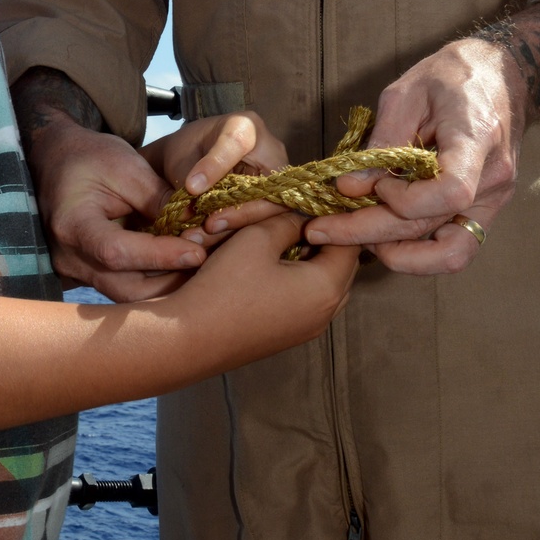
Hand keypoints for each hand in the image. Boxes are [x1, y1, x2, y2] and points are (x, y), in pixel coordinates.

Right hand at [27, 116, 211, 300]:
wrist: (57, 161)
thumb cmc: (90, 157)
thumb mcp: (126, 166)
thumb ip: (158, 199)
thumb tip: (193, 226)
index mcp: (73, 225)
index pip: (117, 252)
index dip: (159, 256)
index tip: (197, 252)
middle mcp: (69, 258)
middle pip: (124, 288)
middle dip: (169, 281)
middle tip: (206, 264)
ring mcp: (76, 271)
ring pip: (127, 295)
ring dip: (165, 286)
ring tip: (197, 267)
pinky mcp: (89, 274)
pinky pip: (123, 288)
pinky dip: (153, 281)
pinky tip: (178, 267)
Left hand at [142, 110, 289, 243]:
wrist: (195, 159)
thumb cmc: (188, 151)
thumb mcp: (180, 158)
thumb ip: (186, 179)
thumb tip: (190, 212)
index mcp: (244, 126)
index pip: (235, 144)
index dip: (215, 166)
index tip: (192, 187)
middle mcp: (270, 149)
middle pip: (266, 184)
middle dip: (238, 211)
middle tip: (208, 225)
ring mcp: (277, 177)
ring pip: (269, 208)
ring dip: (237, 227)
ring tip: (205, 235)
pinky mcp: (275, 200)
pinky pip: (265, 220)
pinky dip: (239, 232)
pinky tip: (214, 239)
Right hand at [175, 215, 359, 361]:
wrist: (190, 338)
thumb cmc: (225, 285)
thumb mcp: (258, 238)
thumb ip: (290, 221)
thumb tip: (305, 217)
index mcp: (327, 288)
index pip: (349, 243)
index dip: (334, 218)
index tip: (315, 201)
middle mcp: (326, 313)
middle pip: (340, 265)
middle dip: (323, 238)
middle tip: (298, 217)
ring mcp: (307, 329)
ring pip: (323, 283)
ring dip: (310, 259)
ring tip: (283, 238)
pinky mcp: (288, 337)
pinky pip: (306, 301)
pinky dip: (298, 279)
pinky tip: (272, 265)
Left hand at [305, 38, 526, 273]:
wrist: (501, 75)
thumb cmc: (451, 75)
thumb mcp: (406, 93)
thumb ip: (381, 143)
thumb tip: (349, 188)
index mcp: (476, 139)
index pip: (451, 192)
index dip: (405, 199)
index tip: (375, 185)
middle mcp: (492, 178)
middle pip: (433, 226)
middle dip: (369, 232)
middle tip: (319, 228)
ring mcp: (494, 199)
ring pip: (451, 254)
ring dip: (399, 255)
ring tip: (352, 240)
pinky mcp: (486, 209)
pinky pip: (456, 247)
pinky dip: (419, 252)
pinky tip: (383, 240)